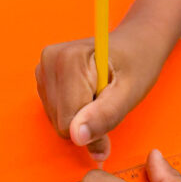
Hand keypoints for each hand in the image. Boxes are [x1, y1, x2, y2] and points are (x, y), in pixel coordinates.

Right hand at [35, 26, 162, 161]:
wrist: (135, 44)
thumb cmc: (137, 64)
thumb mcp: (129, 93)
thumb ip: (104, 116)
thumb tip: (77, 137)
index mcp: (68, 60)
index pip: (68, 122)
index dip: (94, 127)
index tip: (112, 111)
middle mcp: (49, 61)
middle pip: (61, 123)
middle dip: (87, 121)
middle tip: (108, 101)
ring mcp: (43, 69)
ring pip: (57, 120)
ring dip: (82, 117)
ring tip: (100, 96)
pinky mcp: (43, 78)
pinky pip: (55, 113)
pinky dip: (74, 111)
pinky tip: (88, 95)